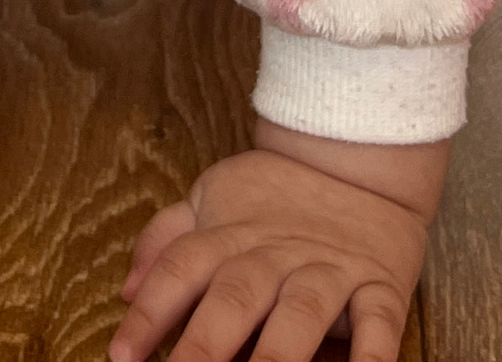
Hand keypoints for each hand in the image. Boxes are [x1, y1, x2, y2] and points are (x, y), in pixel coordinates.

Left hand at [110, 123, 449, 361]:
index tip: (121, 355)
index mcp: (230, 234)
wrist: (355, 159)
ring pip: (302, 311)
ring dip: (279, 354)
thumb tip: (125, 291)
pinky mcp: (379, 284)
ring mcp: (329, 269)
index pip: (181, 268)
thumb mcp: (211, 198)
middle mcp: (275, 254)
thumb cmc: (274, 196)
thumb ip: (166, 240)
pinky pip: (379, 321)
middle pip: (236, 296)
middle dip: (206, 344)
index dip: (150, 311)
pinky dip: (372, 354)